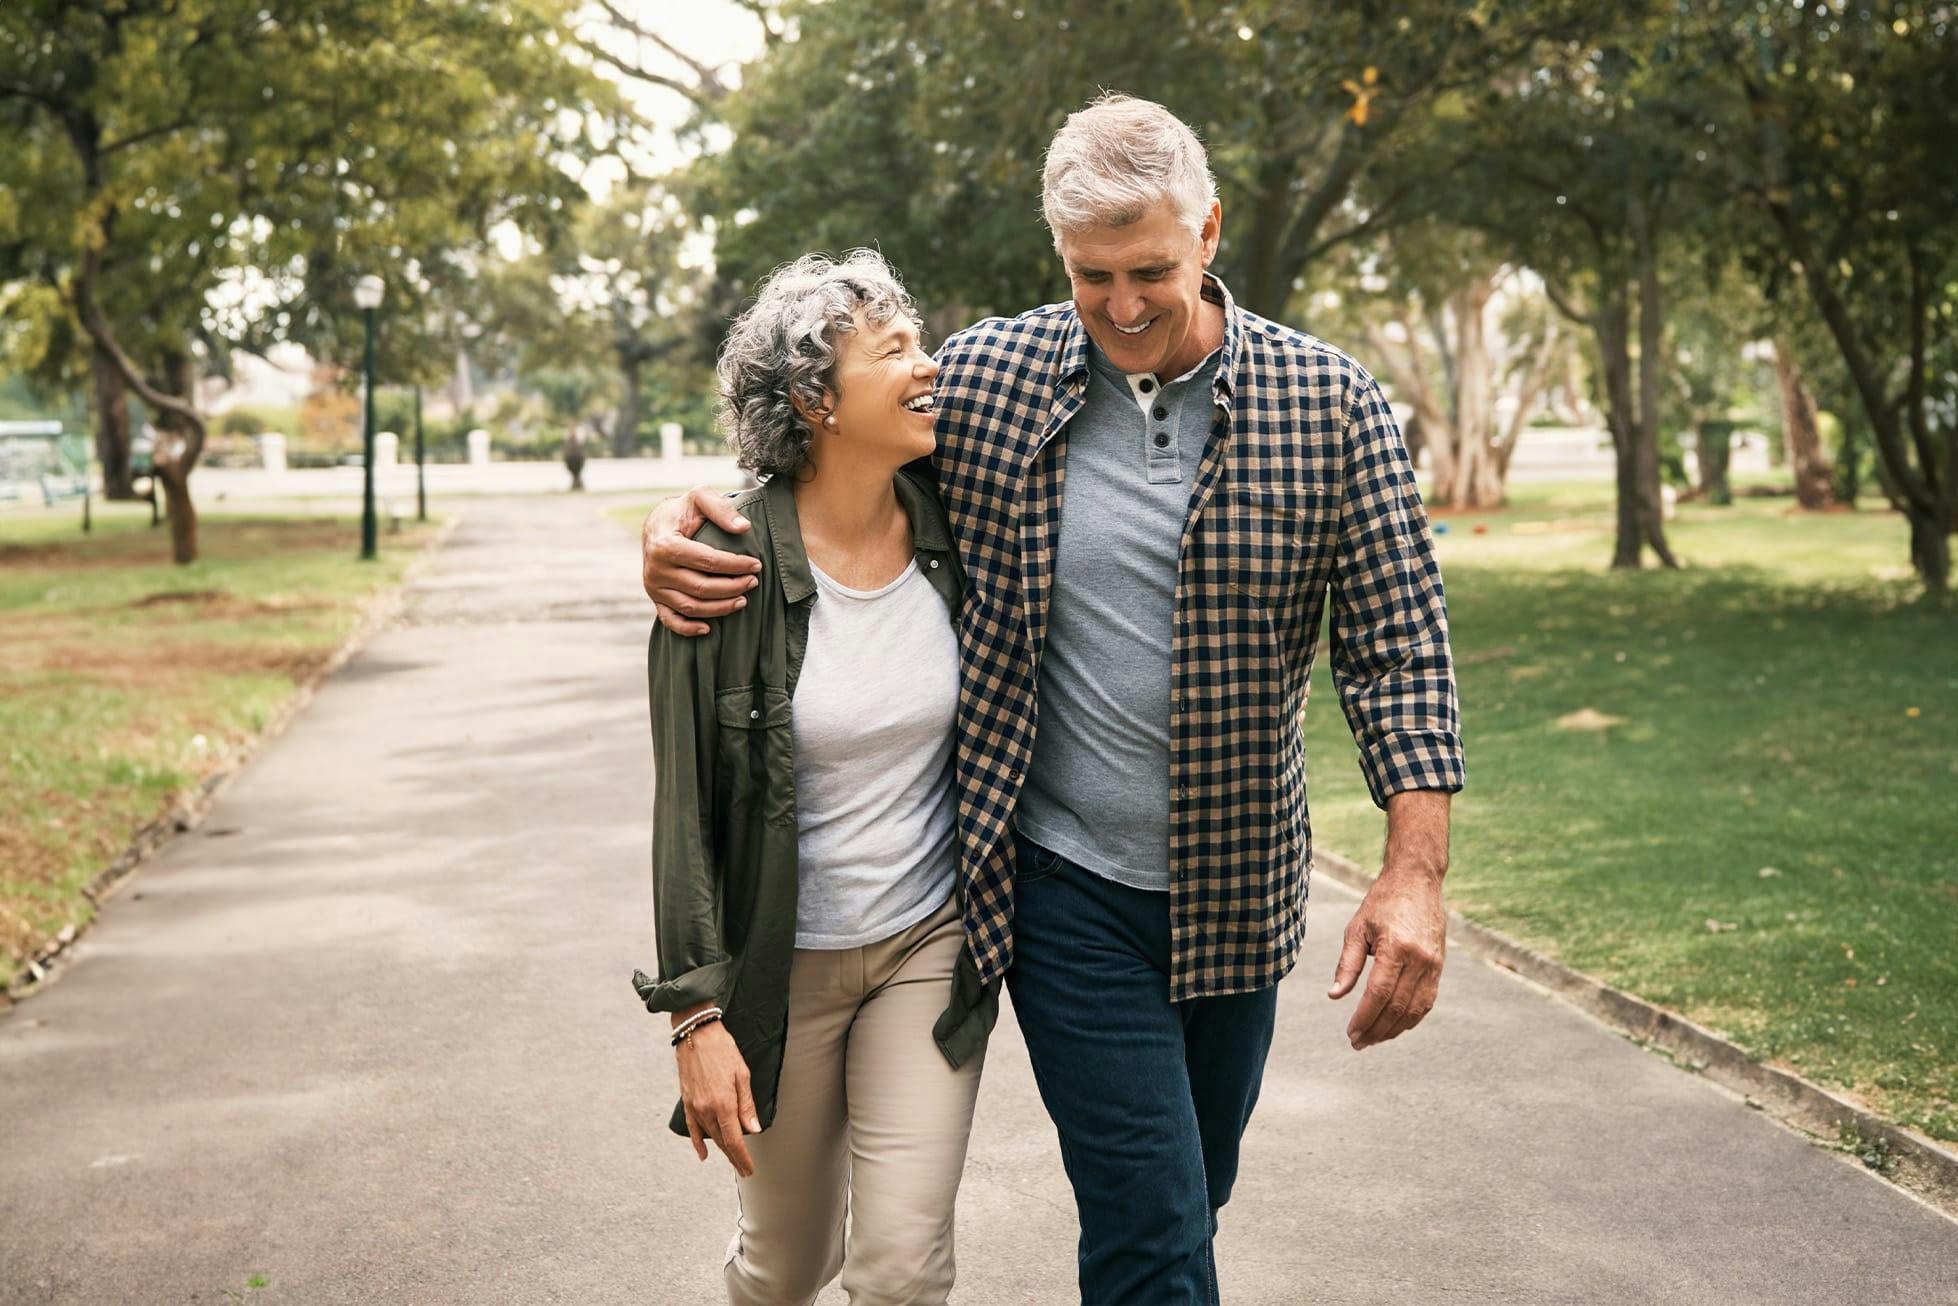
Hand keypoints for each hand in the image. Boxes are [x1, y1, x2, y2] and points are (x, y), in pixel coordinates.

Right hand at [641, 485, 761, 636]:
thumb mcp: (700, 497)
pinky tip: (709, 629)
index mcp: (665, 545)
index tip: (757, 565)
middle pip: (702, 587)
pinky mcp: (655, 598)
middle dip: (733, 587)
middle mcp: (656, 569)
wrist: (657, 524)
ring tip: (743, 600)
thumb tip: (743, 528)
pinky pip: (670, 620)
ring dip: (720, 608)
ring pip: (691, 607)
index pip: (708, 561)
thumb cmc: (683, 510)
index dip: (735, 565)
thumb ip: (721, 508)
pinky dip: (688, 629)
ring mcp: (654, 586)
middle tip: (754, 582)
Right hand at [674, 1018, 760, 1176]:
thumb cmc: (723, 1050)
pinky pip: (692, 1128)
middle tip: (744, 1170)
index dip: (742, 1158)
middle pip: (722, 1141)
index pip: (734, 1140)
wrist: (696, 1034)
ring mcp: (695, 1106)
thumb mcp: (742, 1074)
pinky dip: (698, 1142)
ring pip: (710, 1135)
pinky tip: (704, 1154)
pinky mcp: (686, 1101)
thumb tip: (753, 1129)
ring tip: (732, 1160)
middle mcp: (707, 1109)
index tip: (749, 1170)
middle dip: (734, 1157)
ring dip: (721, 1150)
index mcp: (724, 1103)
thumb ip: (746, 1105)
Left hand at [1327, 866, 1446, 1049]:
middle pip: (1397, 1007)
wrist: (1417, 880)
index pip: (1379, 994)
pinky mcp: (1440, 966)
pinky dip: (1411, 1018)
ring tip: (1373, 1039)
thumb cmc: (1382, 903)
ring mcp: (1433, 964)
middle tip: (1358, 1043)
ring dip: (1394, 1029)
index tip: (1351, 1033)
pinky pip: (1427, 1001)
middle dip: (1376, 1030)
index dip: (1364, 1018)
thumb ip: (1347, 965)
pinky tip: (1394, 1026)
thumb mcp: (1357, 929)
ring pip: (1415, 1010)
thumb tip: (1334, 996)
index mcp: (1397, 948)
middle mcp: (1419, 959)